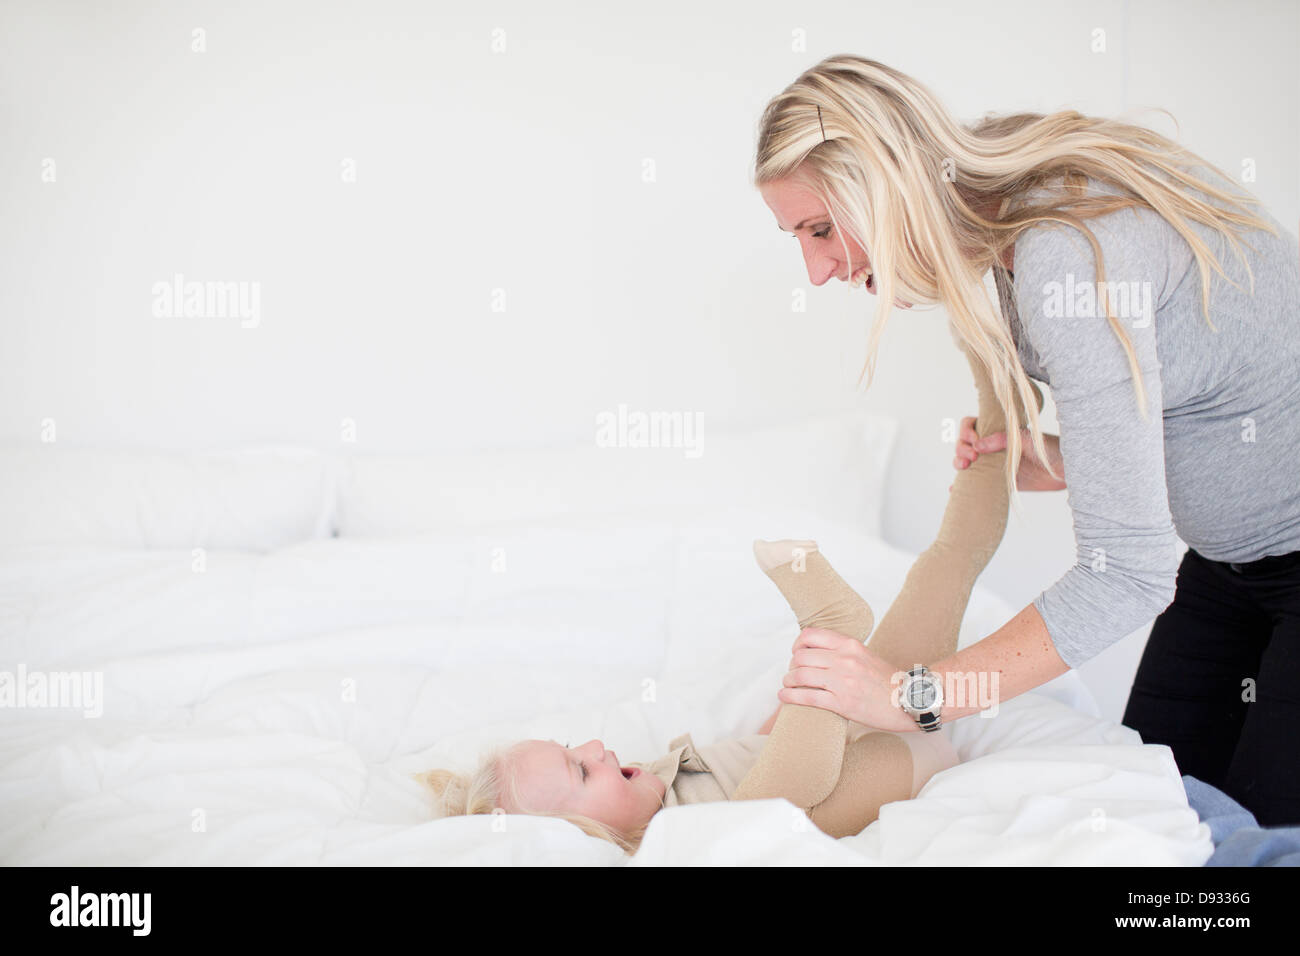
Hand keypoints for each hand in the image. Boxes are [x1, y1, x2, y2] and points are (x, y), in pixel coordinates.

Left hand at [776, 627, 915, 732]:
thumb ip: (843, 651)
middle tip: (793, 673)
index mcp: (850, 645)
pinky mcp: (842, 703)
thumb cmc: (887, 680)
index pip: (810, 635)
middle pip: (801, 657)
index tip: (796, 653)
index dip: (797, 645)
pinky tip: (784, 697)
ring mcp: (842, 681)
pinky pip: (807, 697)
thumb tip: (818, 652)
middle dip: (792, 666)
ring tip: (788, 685)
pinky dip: (790, 697)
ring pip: (800, 675)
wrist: (909, 700)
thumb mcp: (865, 654)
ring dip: (788, 681)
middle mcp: (845, 659)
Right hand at [951, 417, 1065, 491]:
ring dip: (958, 462)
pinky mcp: (997, 481)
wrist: (1064, 472)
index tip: (973, 441)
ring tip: (963, 468)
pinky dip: (962, 485)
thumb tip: (978, 445)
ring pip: (966, 460)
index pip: (972, 425)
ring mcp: (993, 463)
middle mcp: (992, 446)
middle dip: (960, 448)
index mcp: (998, 431)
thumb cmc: (1050, 450)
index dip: (966, 431)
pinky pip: (975, 481)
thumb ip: (1003, 440)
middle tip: (970, 458)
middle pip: (965, 443)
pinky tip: (955, 488)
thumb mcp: (1027, 440)